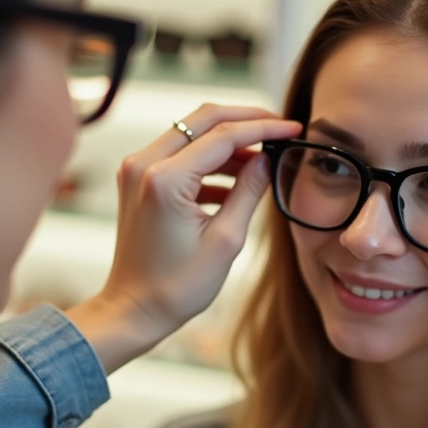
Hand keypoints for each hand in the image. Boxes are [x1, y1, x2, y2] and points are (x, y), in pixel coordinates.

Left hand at [95, 103, 301, 345]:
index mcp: (165, 179)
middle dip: (246, 119)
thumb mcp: (226, 240)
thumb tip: (268, 159)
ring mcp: (137, 169)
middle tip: (281, 128)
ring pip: (191, 132)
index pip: (223, 135)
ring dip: (229, 141)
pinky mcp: (138, 178)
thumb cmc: (177, 286)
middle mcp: (144, 164)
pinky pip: (180, 154)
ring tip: (264, 158)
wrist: (134, 308)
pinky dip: (210, 160)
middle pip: (204, 119)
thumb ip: (249, 192)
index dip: (263, 128)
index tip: (293, 129)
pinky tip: (237, 180)